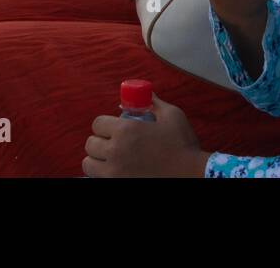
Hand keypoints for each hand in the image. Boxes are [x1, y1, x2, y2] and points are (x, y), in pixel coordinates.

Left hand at [82, 96, 208, 176]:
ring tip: (109, 160)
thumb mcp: (172, 115)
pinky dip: (102, 175)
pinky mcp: (118, 185)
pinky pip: (98, 179)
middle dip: (99, 141)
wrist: (191, 175)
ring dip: (96, 160)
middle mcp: (115, 150)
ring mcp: (114, 172)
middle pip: (90, 144)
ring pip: (88, 164)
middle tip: (111, 144)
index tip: (112, 128)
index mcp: (126, 129)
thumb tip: (145, 94)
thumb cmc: (183, 144)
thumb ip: (154, 103)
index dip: (104, 124)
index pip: (97, 123)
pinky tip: (115, 171)